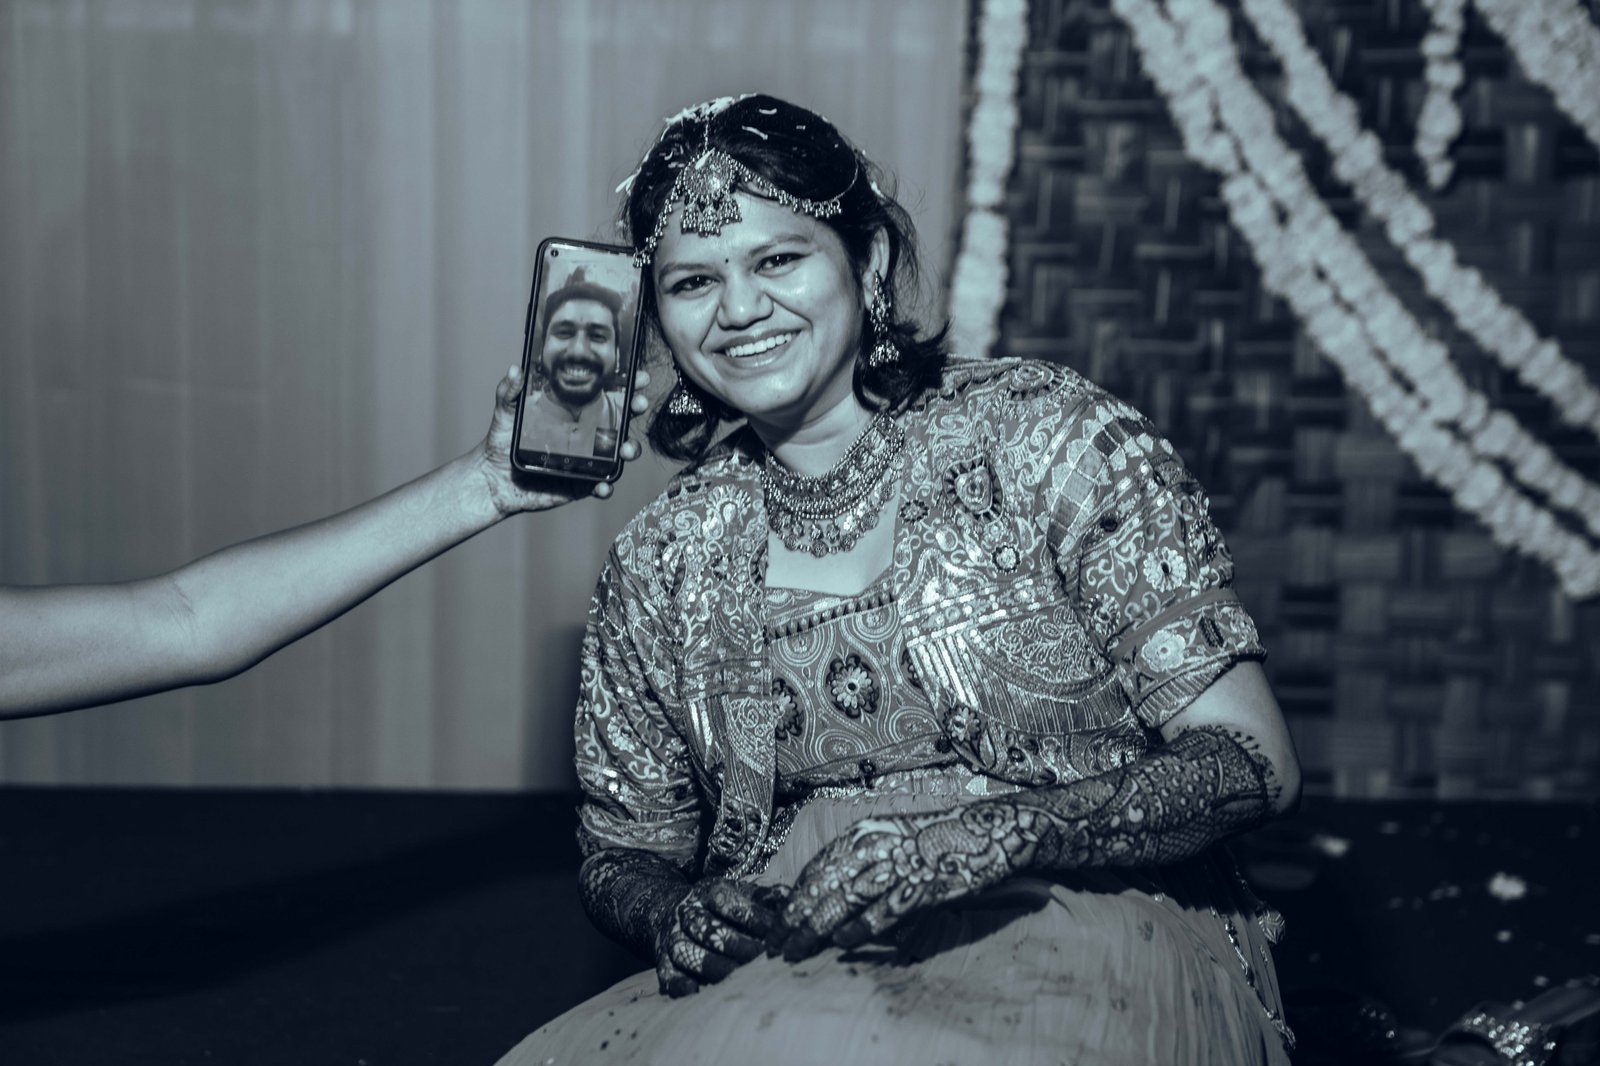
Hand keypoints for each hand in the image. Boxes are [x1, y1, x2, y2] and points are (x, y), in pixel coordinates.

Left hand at [475, 365, 651, 513]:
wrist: (494, 479)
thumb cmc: (501, 443)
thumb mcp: (505, 412)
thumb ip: (509, 392)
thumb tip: (515, 369)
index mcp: (573, 413)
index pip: (603, 395)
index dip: (624, 385)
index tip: (637, 376)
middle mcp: (585, 434)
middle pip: (620, 419)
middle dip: (634, 409)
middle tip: (638, 403)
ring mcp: (586, 459)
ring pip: (618, 453)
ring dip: (630, 449)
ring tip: (626, 450)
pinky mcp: (581, 483)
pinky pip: (602, 485)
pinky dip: (607, 486)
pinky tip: (603, 485)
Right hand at [654, 879, 788, 996]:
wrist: (674, 909)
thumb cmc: (722, 906)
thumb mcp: (742, 893)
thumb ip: (766, 897)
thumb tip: (790, 899)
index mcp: (708, 891)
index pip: (728, 903)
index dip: (754, 919)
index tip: (777, 934)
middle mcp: (687, 912)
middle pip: (707, 929)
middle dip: (736, 946)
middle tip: (762, 961)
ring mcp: (673, 936)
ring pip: (685, 951)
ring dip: (711, 966)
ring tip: (738, 977)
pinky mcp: (663, 960)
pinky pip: (667, 973)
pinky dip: (679, 983)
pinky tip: (696, 991)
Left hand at [770, 804, 1024, 960]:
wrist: (990, 828)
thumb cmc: (937, 837)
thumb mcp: (892, 839)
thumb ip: (862, 863)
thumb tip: (828, 897)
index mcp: (864, 832)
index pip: (815, 869)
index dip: (791, 899)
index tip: (774, 925)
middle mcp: (875, 845)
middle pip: (821, 886)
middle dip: (793, 920)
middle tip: (774, 947)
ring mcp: (898, 865)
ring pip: (844, 899)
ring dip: (815, 929)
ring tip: (795, 952)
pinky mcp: (922, 885)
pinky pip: (882, 910)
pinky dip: (859, 928)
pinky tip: (841, 945)